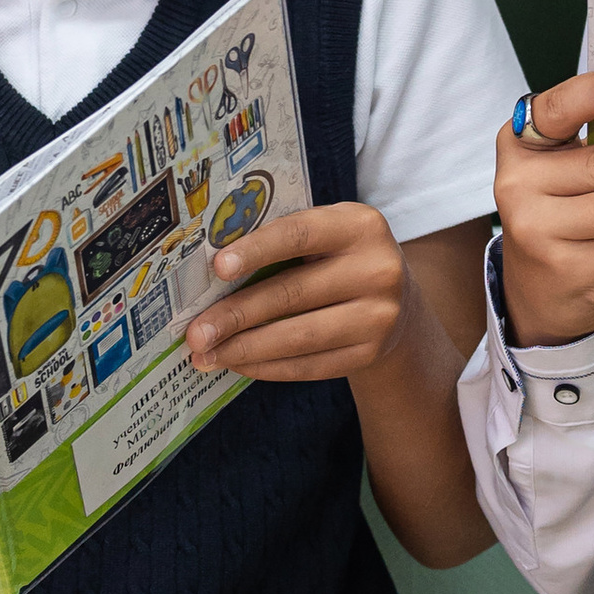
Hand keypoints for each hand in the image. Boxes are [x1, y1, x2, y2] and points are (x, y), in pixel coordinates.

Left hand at [184, 197, 416, 385]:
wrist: (397, 301)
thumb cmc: (339, 258)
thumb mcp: (327, 233)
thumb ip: (283, 239)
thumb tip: (211, 272)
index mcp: (360, 226)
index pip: (300, 235)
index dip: (257, 250)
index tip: (217, 267)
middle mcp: (377, 270)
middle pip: (293, 293)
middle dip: (236, 315)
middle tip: (196, 332)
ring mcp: (378, 316)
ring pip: (299, 337)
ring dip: (245, 349)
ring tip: (207, 355)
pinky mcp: (370, 353)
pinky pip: (310, 365)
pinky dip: (268, 367)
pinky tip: (238, 364)